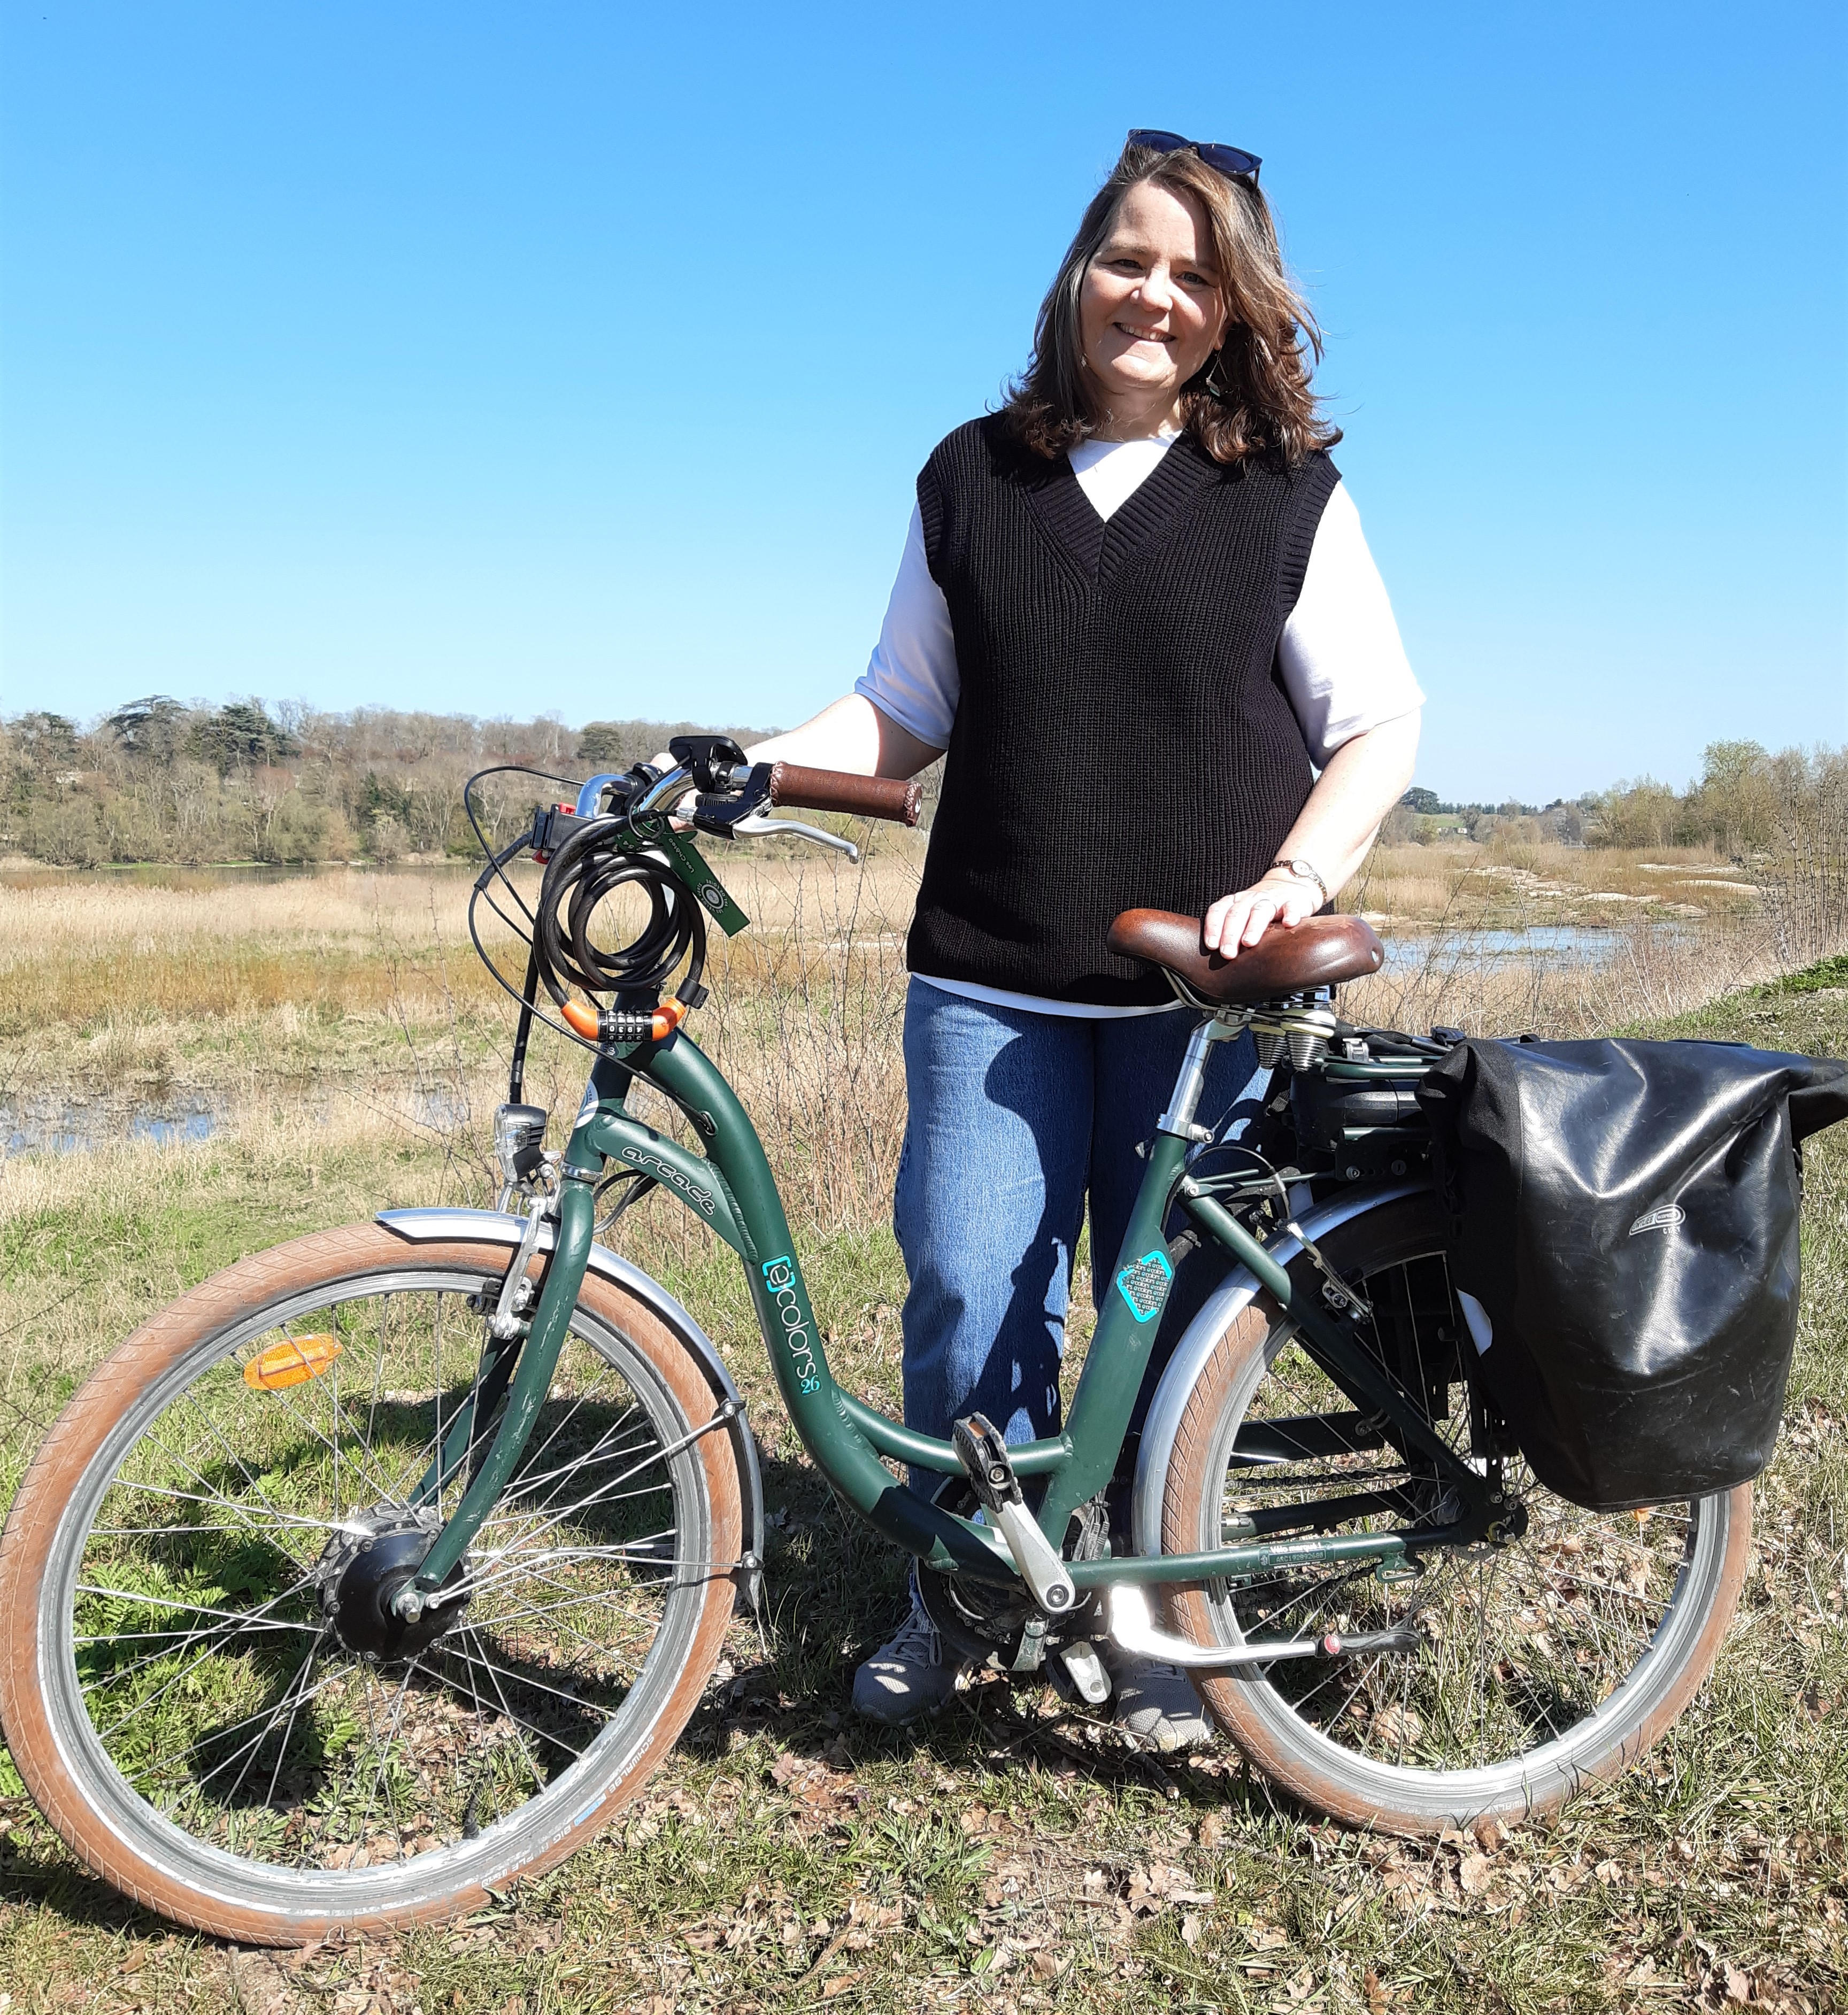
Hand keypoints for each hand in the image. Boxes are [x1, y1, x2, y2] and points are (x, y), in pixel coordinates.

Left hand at [1203, 868, 1321, 957]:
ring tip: (1249, 942)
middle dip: (1230, 934)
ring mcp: (1272, 900)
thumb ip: (1229, 932)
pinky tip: (1288, 924)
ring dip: (1253, 926)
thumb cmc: (1259, 909)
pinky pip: (1291, 906)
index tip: (1211, 945)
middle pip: (1237, 914)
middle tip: (1228, 953)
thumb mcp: (1241, 915)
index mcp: (1235, 902)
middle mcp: (1250, 899)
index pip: (1218, 911)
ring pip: (1261, 911)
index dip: (1213, 927)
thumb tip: (1214, 961)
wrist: (1288, 885)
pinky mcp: (1292, 902)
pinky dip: (1290, 914)